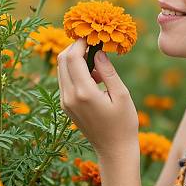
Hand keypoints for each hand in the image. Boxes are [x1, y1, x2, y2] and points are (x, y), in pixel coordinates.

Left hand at [56, 38, 139, 162]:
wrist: (114, 150)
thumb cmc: (123, 123)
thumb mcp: (121, 94)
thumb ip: (108, 71)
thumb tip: (98, 52)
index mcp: (84, 92)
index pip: (73, 57)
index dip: (80, 42)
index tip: (92, 35)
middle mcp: (69, 97)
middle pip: (62, 61)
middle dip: (75, 47)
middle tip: (93, 43)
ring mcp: (65, 102)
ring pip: (62, 70)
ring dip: (75, 59)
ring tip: (97, 62)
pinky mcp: (66, 106)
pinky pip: (65, 81)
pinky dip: (75, 72)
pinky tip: (94, 76)